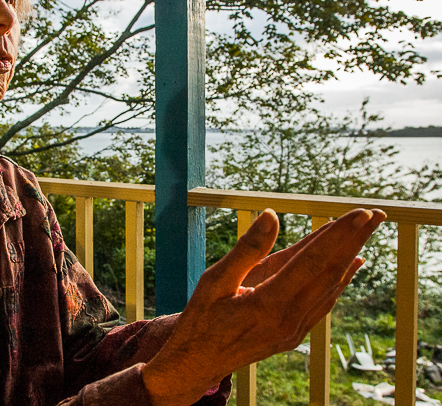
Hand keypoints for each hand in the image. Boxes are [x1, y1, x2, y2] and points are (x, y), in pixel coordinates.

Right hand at [142, 208, 385, 405]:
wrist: (198, 362)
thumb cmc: (202, 318)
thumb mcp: (215, 280)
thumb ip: (247, 249)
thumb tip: (272, 215)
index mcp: (269, 304)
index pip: (313, 262)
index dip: (338, 236)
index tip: (360, 214)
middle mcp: (289, 319)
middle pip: (330, 273)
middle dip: (355, 241)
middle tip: (377, 215)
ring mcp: (295, 330)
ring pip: (330, 287)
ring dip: (351, 257)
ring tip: (367, 232)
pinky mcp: (294, 333)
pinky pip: (323, 301)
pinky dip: (340, 279)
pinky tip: (350, 266)